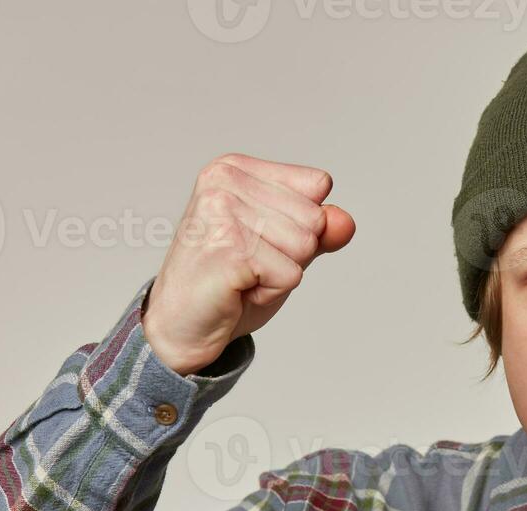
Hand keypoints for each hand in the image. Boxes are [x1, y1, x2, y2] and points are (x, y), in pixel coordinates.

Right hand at [141, 152, 355, 374]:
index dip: (303, 224)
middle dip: (292, 253)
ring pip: (305, 246)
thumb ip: (320, 231)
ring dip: (280, 274)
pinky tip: (238, 290)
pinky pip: (291, 275)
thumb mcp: (283, 248)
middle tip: (250, 264)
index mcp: (236, 168)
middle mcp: (225, 181)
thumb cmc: (230, 283)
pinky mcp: (230, 249)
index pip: (317, 185)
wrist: (180, 325)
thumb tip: (346, 221)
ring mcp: (224, 213)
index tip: (261, 240)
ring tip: (243, 276)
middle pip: (314, 218)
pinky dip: (271, 292)